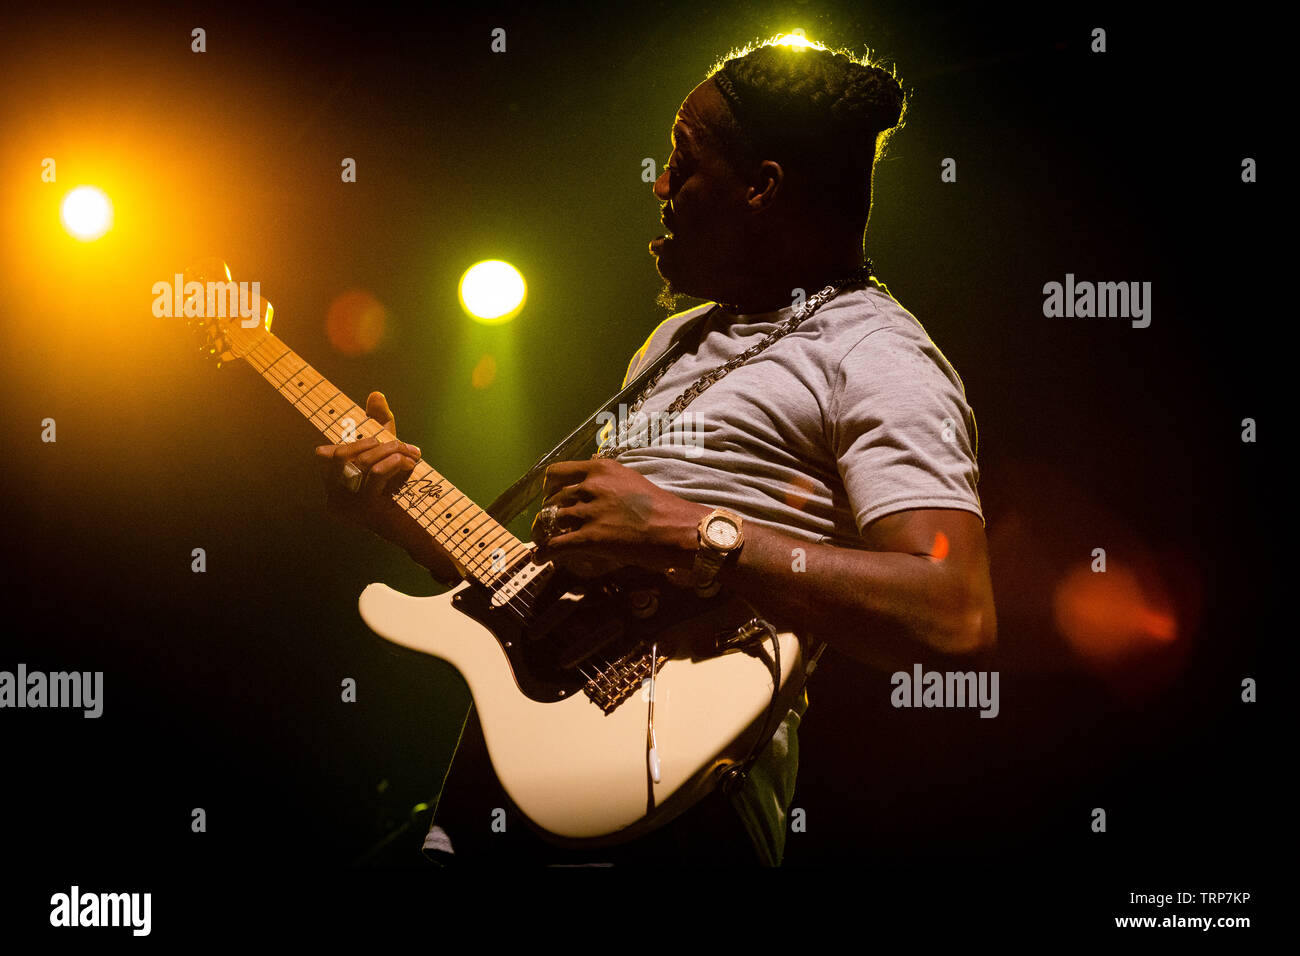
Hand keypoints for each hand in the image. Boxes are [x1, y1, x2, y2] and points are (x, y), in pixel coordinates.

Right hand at [314, 391, 462, 582]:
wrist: (423, 531)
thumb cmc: (404, 492)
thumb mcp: (388, 454)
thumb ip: (379, 426)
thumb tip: (375, 393)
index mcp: (332, 486)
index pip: (335, 452)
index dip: (357, 438)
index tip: (385, 433)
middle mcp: (333, 498)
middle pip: (343, 454)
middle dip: (377, 443)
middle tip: (404, 445)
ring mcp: (347, 506)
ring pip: (363, 461)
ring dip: (392, 451)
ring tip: (412, 455)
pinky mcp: (367, 509)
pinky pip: (377, 473)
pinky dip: (396, 463)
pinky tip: (410, 465)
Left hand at [531, 458, 709, 578]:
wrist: (677, 528)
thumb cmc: (661, 507)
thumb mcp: (630, 479)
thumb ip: (607, 477)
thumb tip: (591, 469)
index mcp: (600, 469)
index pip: (557, 472)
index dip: (548, 487)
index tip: (549, 496)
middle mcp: (592, 486)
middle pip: (553, 500)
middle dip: (547, 513)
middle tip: (549, 524)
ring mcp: (590, 511)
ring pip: (551, 521)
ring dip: (544, 532)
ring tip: (543, 540)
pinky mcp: (591, 537)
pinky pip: (556, 544)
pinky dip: (544, 553)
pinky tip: (540, 558)